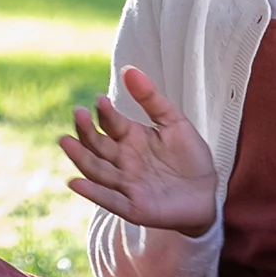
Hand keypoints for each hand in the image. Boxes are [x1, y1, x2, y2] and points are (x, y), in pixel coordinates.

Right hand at [59, 65, 217, 234]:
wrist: (210, 193)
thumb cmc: (190, 157)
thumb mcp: (174, 122)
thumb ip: (150, 99)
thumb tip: (128, 69)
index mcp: (129, 138)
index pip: (110, 123)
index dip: (105, 112)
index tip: (101, 100)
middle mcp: (122, 160)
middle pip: (96, 145)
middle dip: (85, 130)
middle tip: (77, 114)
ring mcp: (126, 184)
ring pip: (97, 170)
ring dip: (80, 157)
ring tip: (65, 142)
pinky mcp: (134, 207)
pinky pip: (110, 199)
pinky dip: (92, 193)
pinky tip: (75, 183)